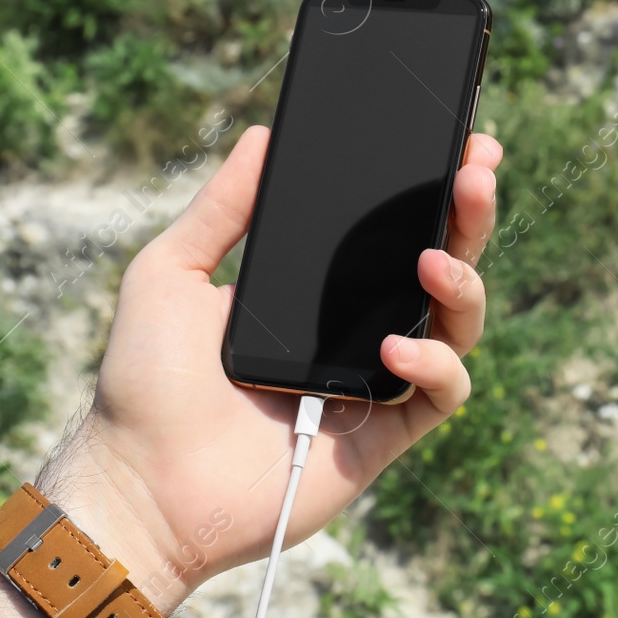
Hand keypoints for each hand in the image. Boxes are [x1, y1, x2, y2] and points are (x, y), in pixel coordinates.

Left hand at [39, 127, 502, 610]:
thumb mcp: (171, 271)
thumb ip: (221, 207)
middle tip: (476, 170)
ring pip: (459, 322)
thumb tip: (262, 135)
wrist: (141, 482)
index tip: (459, 141)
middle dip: (470, 212)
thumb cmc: (146, 383)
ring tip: (433, 260)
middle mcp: (360, 328)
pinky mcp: (387, 434)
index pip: (390, 228)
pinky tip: (396, 347)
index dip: (431, 186)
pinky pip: (443, 392)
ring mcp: (378, 381)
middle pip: (442, 261)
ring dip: (464, 282)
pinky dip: (434, 363)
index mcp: (320, 288)